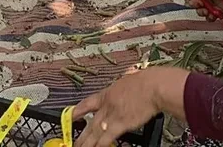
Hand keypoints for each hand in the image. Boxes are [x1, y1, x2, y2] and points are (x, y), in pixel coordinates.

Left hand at [74, 66, 188, 146]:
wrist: (153, 86)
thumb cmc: (145, 82)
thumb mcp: (125, 82)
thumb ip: (119, 92)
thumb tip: (119, 95)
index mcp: (106, 94)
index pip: (86, 104)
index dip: (76, 111)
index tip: (69, 116)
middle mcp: (106, 105)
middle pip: (89, 123)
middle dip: (81, 135)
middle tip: (74, 142)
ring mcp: (112, 115)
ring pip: (95, 132)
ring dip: (87, 143)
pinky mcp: (121, 124)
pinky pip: (108, 137)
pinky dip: (101, 144)